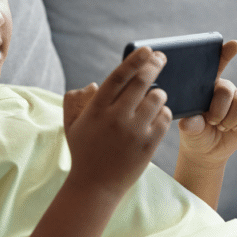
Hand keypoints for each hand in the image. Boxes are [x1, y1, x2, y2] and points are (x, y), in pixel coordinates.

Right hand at [63, 46, 171, 196]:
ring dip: (159, 93)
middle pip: (142, 82)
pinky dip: (164, 113)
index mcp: (96, 109)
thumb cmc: (83, 152)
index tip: (147, 49)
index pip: (119, 77)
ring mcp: (134, 131)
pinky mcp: (149, 145)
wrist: (95, 186)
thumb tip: (94, 84)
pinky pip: (165, 118)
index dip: (135, 60)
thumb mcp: (71, 125)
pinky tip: (157, 115)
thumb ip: (75, 100)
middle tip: (161, 58)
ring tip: (154, 97)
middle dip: (154, 65)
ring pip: (157, 98)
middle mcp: (116, 118)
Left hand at [177, 40, 236, 166]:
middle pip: (228, 90)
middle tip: (212, 122)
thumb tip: (188, 123)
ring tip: (222, 126)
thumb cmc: (194, 134)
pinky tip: (236, 128)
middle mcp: (225, 88)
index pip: (217, 65)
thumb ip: (190, 125)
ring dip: (230, 120)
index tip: (234, 45)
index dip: (226, 54)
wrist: (206, 151)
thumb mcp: (189, 130)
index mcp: (207, 86)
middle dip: (218, 111)